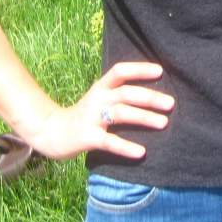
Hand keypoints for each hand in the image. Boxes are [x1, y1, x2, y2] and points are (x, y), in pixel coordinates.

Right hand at [23, 62, 173, 160]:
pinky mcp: (87, 137)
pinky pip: (109, 141)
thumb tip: (153, 95)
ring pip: (121, 113)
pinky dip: (126, 147)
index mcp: (100, 87)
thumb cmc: (83, 115)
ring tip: (163, 122)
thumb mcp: (99, 98)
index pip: (120, 71)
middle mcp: (97, 99)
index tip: (160, 71)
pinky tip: (141, 152)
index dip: (140, 69)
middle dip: (150, 97)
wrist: (51, 132)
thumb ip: (119, 94)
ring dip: (144, 117)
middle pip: (126, 93)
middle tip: (171, 103)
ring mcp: (91, 118)